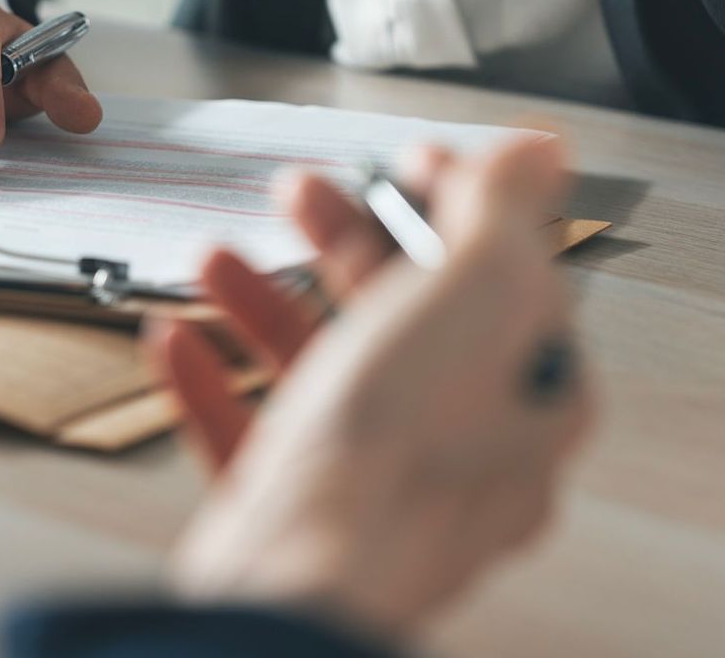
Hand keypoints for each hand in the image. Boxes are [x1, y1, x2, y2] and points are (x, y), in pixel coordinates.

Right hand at [154, 135, 595, 642]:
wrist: (302, 574)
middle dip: (346, 241)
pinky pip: (258, 435)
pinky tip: (184, 342)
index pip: (506, 275)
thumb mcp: (473, 290)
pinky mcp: (303, 517)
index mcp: (533, 392)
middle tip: (304, 194)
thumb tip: (540, 151)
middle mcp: (469, 446)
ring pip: (328, 371)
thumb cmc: (399, 457)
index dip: (453, 203)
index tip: (403, 162)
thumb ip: (502, 209)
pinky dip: (217, 381)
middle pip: (409, 316)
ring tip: (219, 260)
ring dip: (266, 300)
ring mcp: (383, 485)